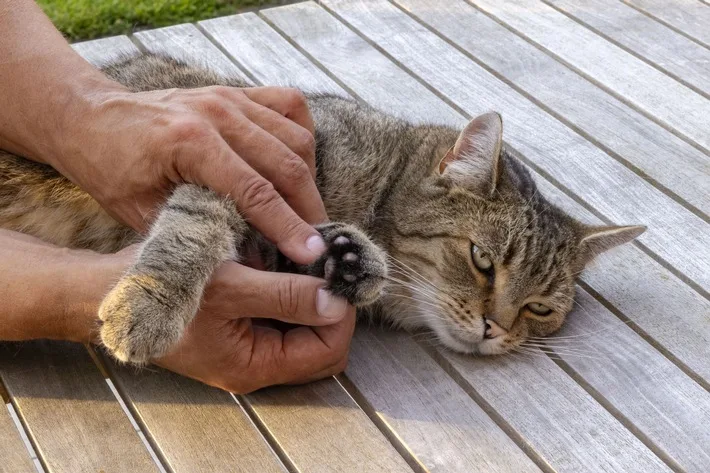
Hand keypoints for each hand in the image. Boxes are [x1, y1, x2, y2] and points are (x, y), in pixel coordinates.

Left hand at [50, 85, 326, 263]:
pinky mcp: (238, 93)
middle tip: (319, 243)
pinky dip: (303, 138)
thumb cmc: (111, 167)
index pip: (256, 192)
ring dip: (309, 180)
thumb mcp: (142, 212)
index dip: (289, 227)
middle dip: (309, 209)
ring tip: (308, 214)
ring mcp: (232, 98)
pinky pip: (291, 108)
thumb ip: (195, 234)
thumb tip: (250, 264)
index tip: (314, 255)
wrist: (91, 118)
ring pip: (297, 139)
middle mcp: (219, 112)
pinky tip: (300, 165)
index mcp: (191, 141)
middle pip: (288, 165)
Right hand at [156, 262, 355, 391]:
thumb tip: (337, 302)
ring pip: (303, 328)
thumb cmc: (163, 289)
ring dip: (312, 296)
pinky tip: (284, 262)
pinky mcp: (237, 327)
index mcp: (255, 364)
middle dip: (331, 307)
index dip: (342, 314)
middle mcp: (255, 362)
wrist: (106, 291)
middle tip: (330, 267)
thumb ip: (287, 295)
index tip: (341, 274)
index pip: (327, 351)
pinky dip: (291, 291)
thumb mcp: (231, 288)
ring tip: (308, 260)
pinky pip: (280, 315)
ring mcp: (246, 345)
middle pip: (321, 345)